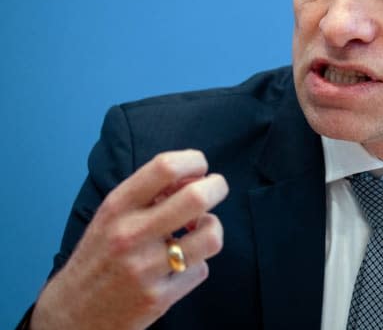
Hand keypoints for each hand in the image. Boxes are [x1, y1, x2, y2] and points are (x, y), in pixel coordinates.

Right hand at [30, 150, 228, 329]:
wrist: (71, 316)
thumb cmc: (99, 257)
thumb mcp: (110, 216)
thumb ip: (148, 193)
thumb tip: (193, 176)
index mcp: (117, 207)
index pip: (164, 167)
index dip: (194, 161)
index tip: (199, 168)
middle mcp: (130, 234)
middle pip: (196, 197)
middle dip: (217, 187)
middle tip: (215, 190)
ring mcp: (145, 268)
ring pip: (210, 235)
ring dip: (212, 228)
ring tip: (199, 230)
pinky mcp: (158, 298)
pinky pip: (201, 269)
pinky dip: (197, 264)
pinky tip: (182, 265)